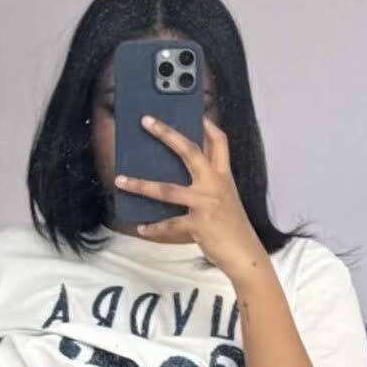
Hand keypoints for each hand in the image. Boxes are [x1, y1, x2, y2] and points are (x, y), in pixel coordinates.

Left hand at [114, 115, 268, 283]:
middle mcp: (214, 184)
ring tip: (121, 180)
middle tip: (146, 121)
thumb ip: (210, 182)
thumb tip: (185, 173)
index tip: (196, 112)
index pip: (219, 142)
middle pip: (189, 151)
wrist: (245, 254)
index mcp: (222, 176)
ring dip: (141, 185)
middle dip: (166, 134)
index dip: (208, 125)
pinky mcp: (198, 224)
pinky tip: (142, 228)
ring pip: (168, 190)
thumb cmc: (233, 226)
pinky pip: (169, 224)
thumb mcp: (226, 198)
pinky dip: (154, 227)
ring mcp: (206, 203)